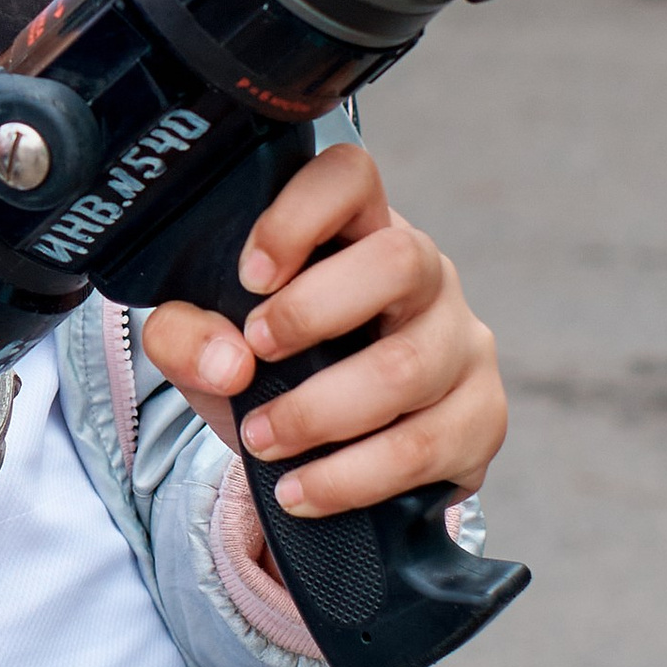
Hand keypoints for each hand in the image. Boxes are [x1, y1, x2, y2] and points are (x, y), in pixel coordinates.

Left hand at [139, 140, 504, 529]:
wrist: (320, 454)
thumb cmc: (267, 368)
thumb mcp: (208, 345)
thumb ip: (186, 335)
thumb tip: (228, 362)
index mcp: (357, 228)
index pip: (350, 176)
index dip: (300, 215)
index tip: (249, 276)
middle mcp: (425, 274)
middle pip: (400, 259)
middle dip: (314, 313)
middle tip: (254, 355)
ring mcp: (463, 343)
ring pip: (407, 368)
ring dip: (319, 413)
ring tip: (260, 441)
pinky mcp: (480, 417)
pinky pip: (425, 448)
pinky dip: (351, 478)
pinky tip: (302, 491)